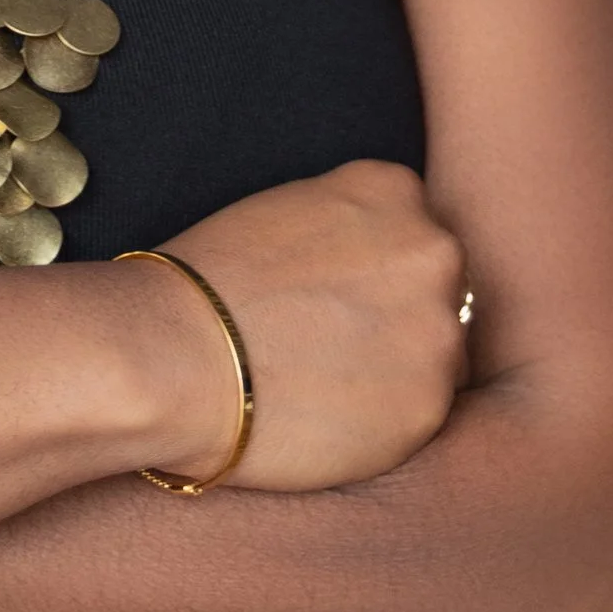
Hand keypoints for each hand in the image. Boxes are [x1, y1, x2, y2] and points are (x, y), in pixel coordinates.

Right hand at [148, 161, 467, 493]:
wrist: (171, 357)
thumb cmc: (204, 284)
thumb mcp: (285, 210)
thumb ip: (349, 226)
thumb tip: (368, 268)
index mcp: (393, 189)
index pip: (413, 229)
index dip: (372, 270)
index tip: (332, 295)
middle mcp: (433, 250)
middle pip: (441, 290)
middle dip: (396, 316)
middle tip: (328, 344)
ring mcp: (438, 330)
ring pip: (438, 356)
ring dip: (396, 371)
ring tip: (320, 383)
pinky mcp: (430, 407)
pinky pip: (420, 415)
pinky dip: (382, 421)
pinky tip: (326, 415)